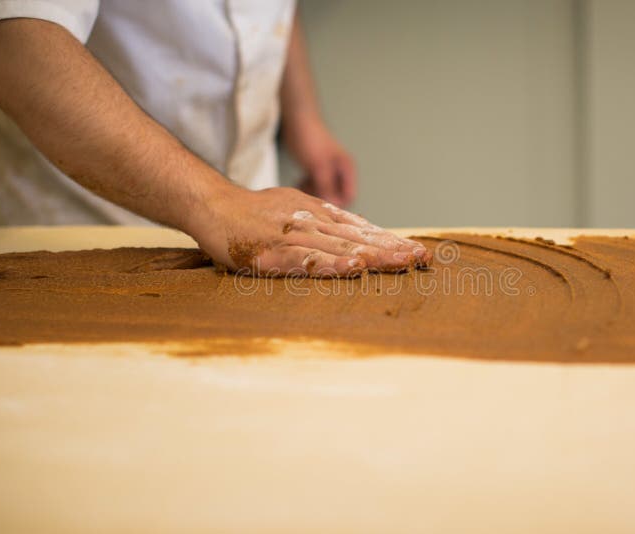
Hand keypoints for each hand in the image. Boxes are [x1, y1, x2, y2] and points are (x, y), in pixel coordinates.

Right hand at [190, 183, 430, 276]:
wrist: (211, 205)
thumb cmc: (252, 213)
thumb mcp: (294, 208)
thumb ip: (323, 222)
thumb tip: (354, 236)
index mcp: (318, 212)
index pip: (362, 228)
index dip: (390, 240)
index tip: (418, 250)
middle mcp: (311, 221)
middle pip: (359, 237)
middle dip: (392, 249)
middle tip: (423, 258)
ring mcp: (293, 235)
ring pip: (340, 247)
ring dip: (374, 256)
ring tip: (402, 263)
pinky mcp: (273, 252)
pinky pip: (306, 260)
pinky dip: (332, 264)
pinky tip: (353, 270)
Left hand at [285, 118, 356, 207]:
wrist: (296, 120)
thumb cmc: (310, 139)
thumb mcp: (318, 166)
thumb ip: (326, 186)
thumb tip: (332, 204)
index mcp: (347, 169)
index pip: (349, 196)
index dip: (337, 203)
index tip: (320, 203)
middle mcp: (341, 171)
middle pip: (336, 196)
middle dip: (322, 197)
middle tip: (308, 193)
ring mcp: (329, 171)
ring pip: (324, 192)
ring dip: (313, 193)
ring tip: (302, 186)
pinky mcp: (317, 170)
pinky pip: (315, 186)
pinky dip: (307, 187)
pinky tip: (299, 182)